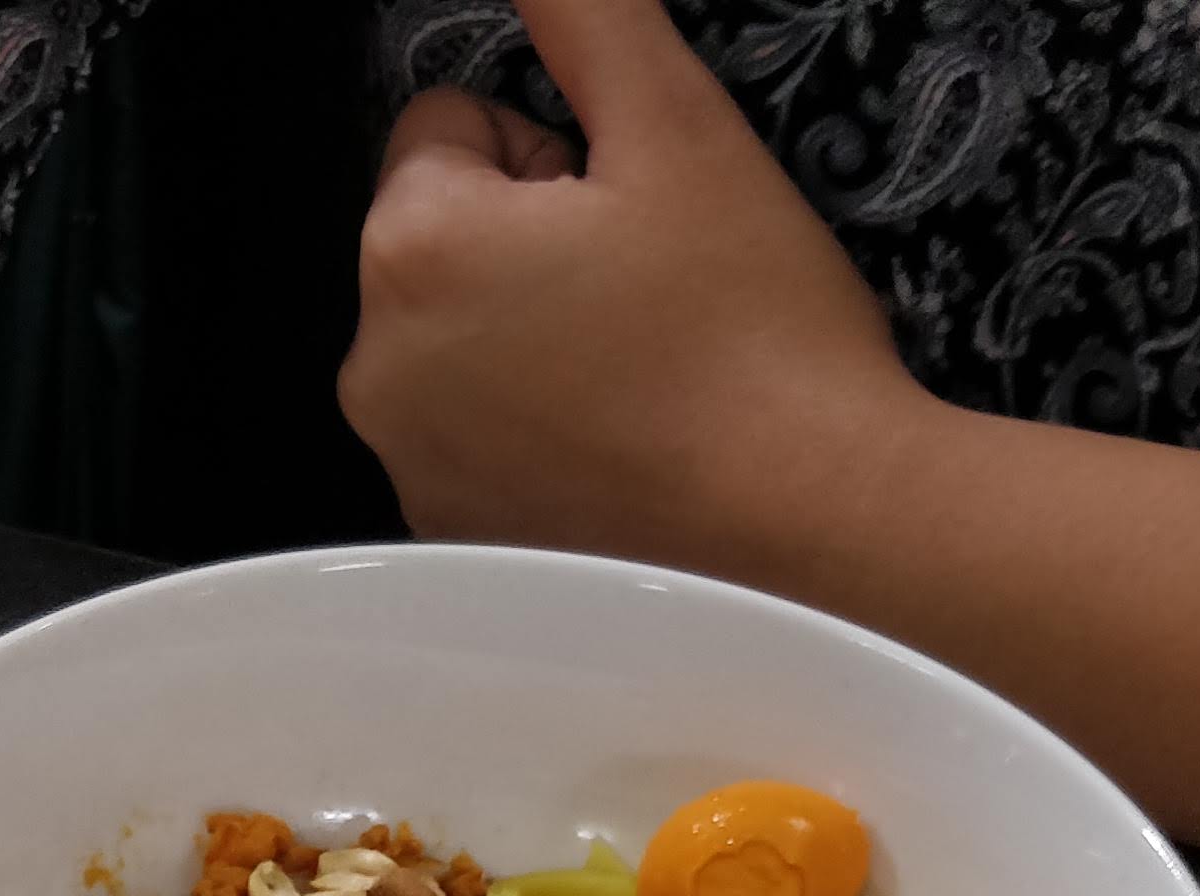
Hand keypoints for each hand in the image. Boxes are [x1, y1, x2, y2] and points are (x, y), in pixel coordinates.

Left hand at [339, 0, 922, 574]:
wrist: (818, 527)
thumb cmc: (755, 341)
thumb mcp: (678, 127)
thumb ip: (585, 15)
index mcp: (412, 245)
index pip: (448, 127)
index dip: (553, 154)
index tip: (627, 217)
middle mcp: (380, 366)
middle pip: (444, 236)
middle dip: (530, 243)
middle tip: (647, 297)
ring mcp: (414, 465)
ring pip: (463, 336)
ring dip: (535, 334)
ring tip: (645, 373)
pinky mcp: (457, 538)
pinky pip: (480, 435)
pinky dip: (540, 429)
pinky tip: (629, 443)